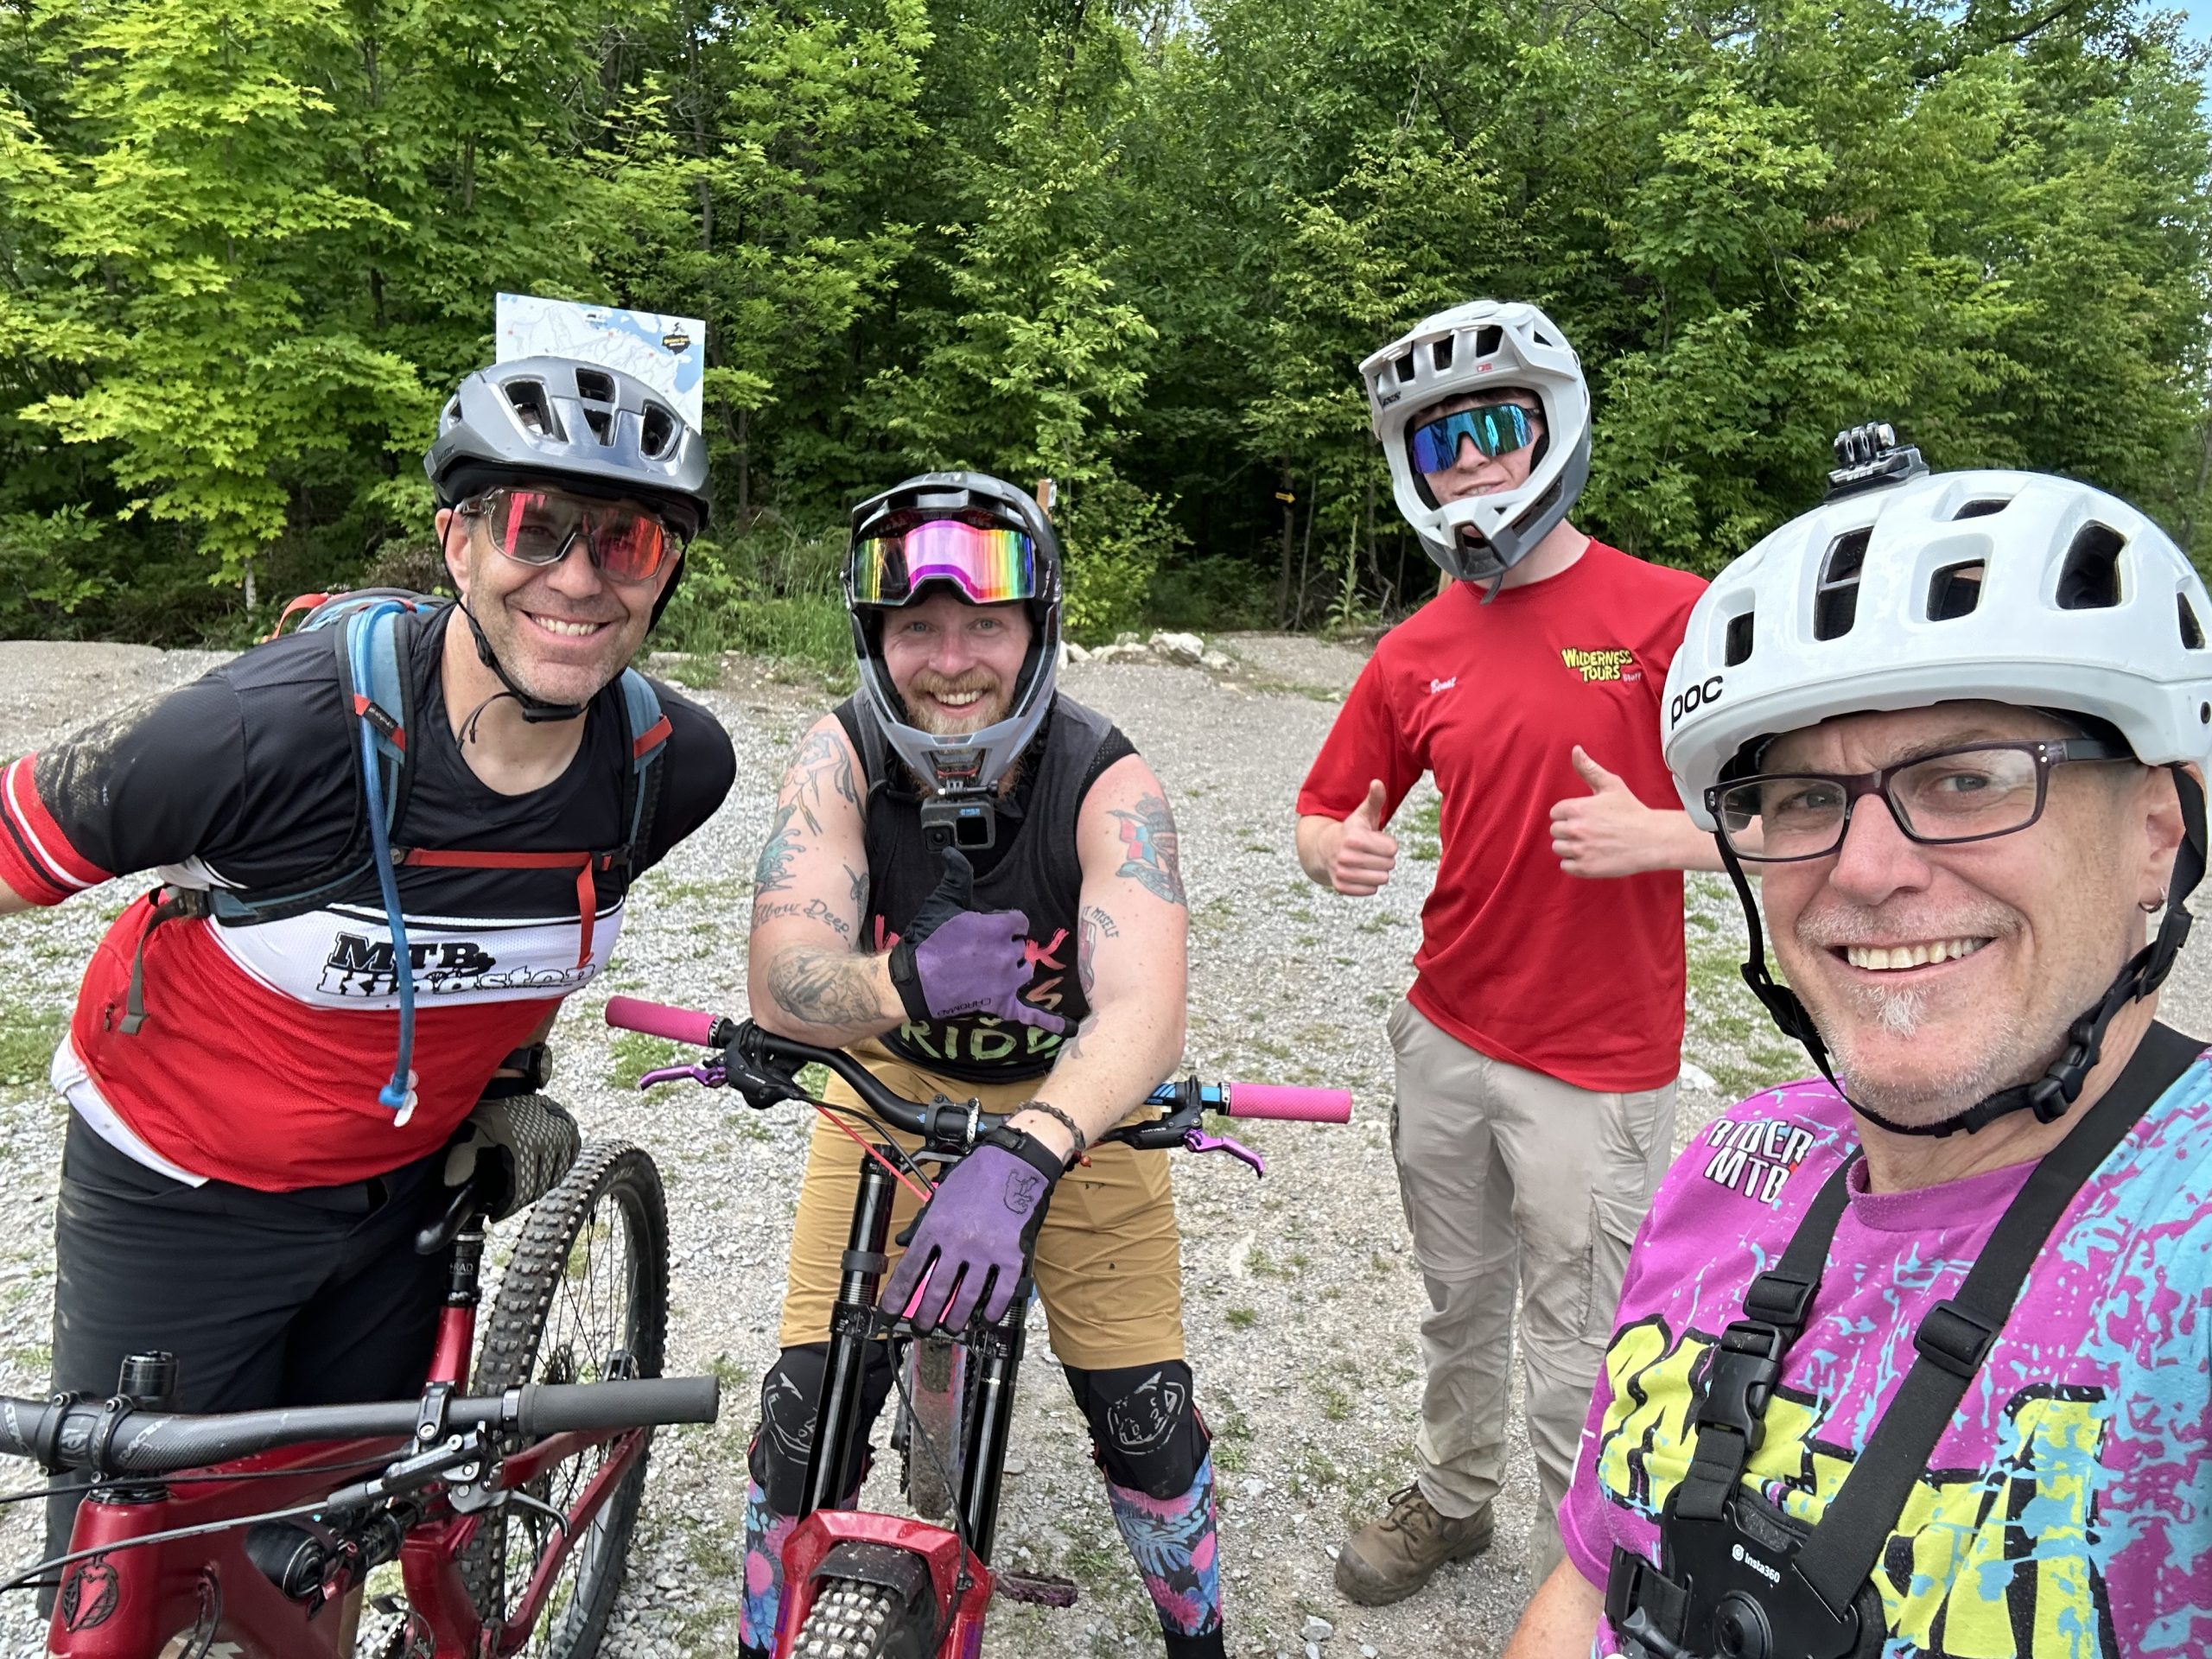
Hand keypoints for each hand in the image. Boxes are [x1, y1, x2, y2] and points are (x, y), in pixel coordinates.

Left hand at [443, 1094, 580, 1220]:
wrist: (508, 1086)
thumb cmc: (488, 1113)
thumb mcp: (471, 1135)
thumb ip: (460, 1162)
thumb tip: (452, 1186)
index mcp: (525, 1145)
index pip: (521, 1191)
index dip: (508, 1207)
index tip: (497, 1213)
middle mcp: (549, 1140)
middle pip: (538, 1187)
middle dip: (520, 1199)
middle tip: (507, 1201)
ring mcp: (564, 1135)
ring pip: (555, 1177)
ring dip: (539, 1187)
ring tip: (522, 1188)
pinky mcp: (571, 1131)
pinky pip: (568, 1163)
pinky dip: (556, 1172)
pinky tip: (541, 1174)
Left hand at [881, 1132, 1062, 1330]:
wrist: (1016, 1162)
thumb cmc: (978, 1176)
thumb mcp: (940, 1196)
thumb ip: (923, 1223)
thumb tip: (904, 1244)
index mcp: (936, 1226)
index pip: (909, 1270)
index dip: (896, 1297)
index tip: (888, 1314)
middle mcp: (958, 1242)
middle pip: (936, 1292)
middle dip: (925, 1316)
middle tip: (921, 1326)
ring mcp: (986, 1251)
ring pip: (966, 1299)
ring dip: (956, 1319)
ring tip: (950, 1327)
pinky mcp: (1012, 1256)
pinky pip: (1000, 1293)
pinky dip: (992, 1311)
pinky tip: (985, 1319)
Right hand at [888, 848, 1068, 1031]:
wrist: (911, 981)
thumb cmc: (926, 940)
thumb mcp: (942, 902)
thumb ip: (956, 876)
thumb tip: (951, 853)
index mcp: (998, 928)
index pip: (1019, 921)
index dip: (1005, 924)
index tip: (990, 928)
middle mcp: (1007, 955)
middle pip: (1020, 947)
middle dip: (1004, 948)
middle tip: (977, 953)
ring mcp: (1005, 982)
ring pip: (1024, 972)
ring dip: (1012, 971)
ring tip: (987, 972)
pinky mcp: (1000, 1005)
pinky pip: (1030, 1014)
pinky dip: (1050, 1022)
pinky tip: (1070, 1029)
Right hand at [1326, 780, 1398, 895]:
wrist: (1323, 849)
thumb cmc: (1351, 831)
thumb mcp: (1362, 814)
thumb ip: (1374, 799)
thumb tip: (1378, 782)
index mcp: (1355, 838)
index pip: (1393, 848)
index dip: (1387, 844)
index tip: (1376, 839)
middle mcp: (1346, 857)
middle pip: (1389, 865)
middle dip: (1384, 858)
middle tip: (1371, 852)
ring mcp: (1342, 873)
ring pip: (1382, 879)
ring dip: (1378, 871)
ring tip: (1366, 862)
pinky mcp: (1341, 887)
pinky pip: (1371, 890)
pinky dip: (1368, 883)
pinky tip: (1359, 873)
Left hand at [1549, 746, 1660, 878]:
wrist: (1652, 840)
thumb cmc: (1632, 812)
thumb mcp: (1611, 785)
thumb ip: (1589, 769)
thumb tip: (1575, 750)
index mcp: (1578, 808)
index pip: (1556, 812)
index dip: (1569, 814)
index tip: (1584, 817)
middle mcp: (1576, 829)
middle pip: (1555, 831)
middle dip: (1568, 830)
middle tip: (1589, 831)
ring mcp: (1580, 850)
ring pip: (1558, 848)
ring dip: (1570, 846)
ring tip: (1589, 843)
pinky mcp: (1585, 868)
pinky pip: (1565, 866)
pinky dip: (1574, 863)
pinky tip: (1590, 856)